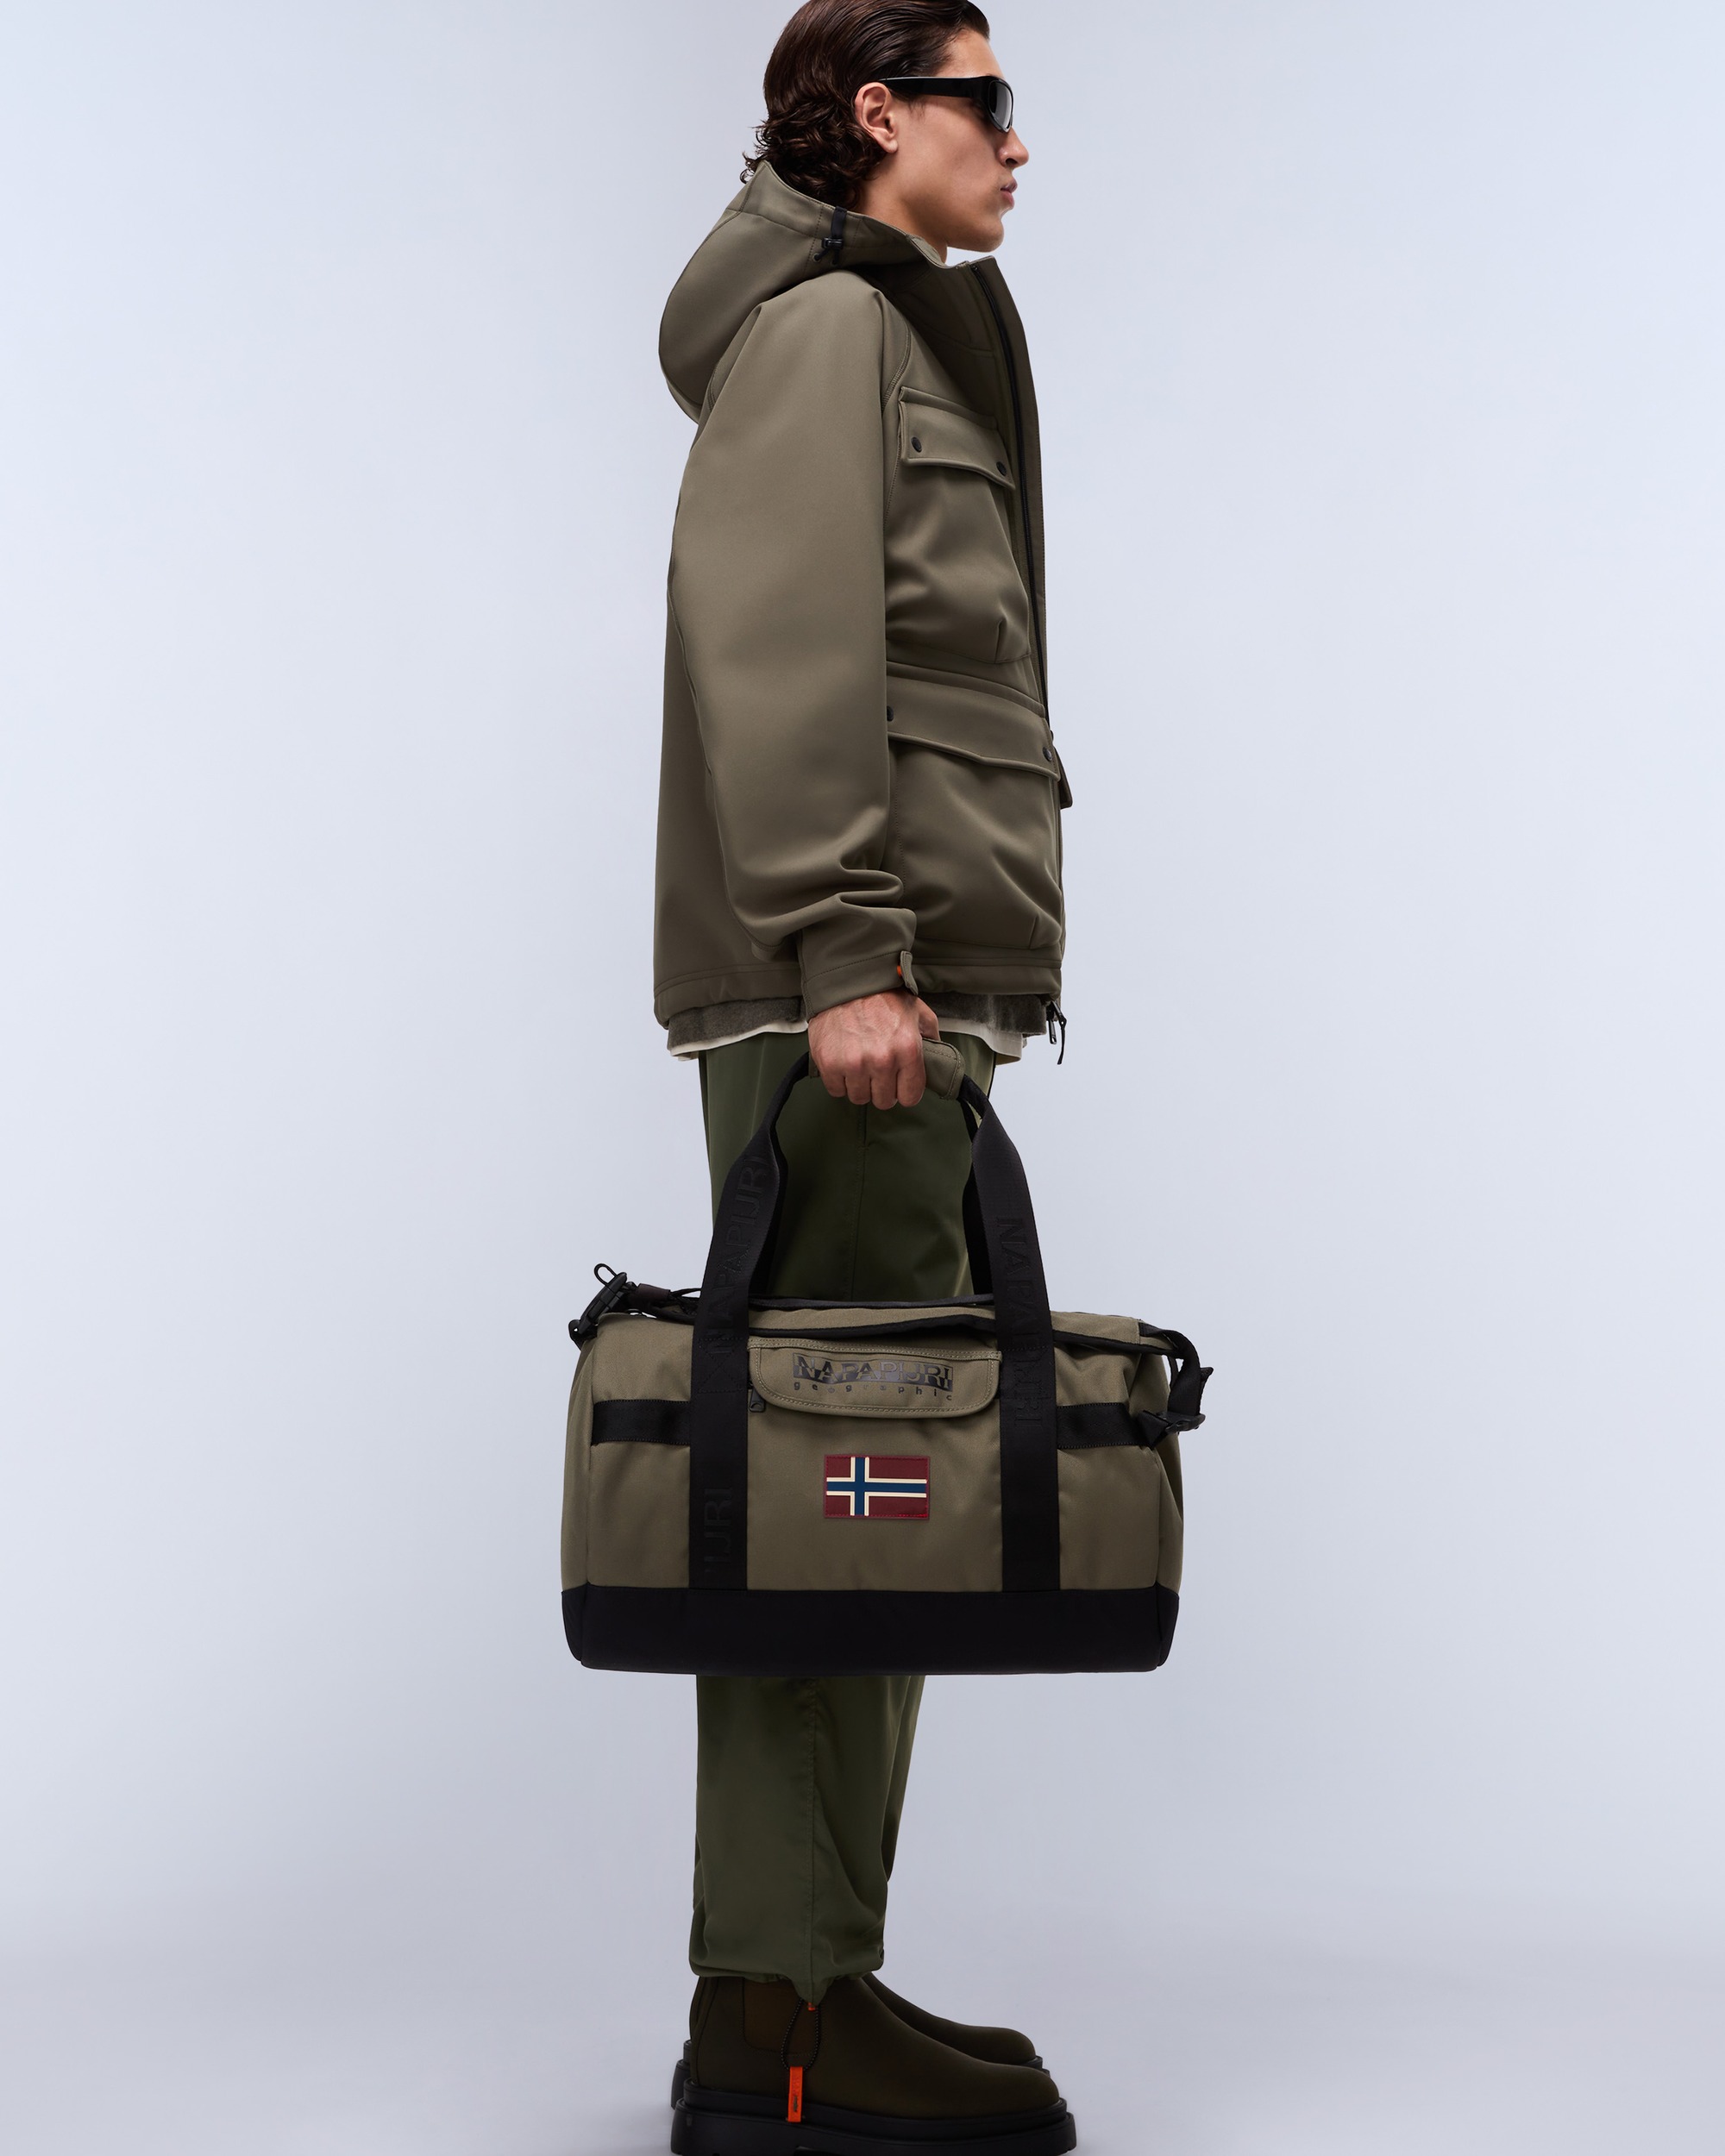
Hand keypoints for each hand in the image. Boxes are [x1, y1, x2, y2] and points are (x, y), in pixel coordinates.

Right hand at [808, 991, 939, 1108]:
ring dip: (860, 1085)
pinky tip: (843, 1065)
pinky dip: (839, 1081)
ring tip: (859, 1066)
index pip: (910, 1096)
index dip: (905, 1091)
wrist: (846, 979)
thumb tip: (938, 1058)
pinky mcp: (829, 1063)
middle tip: (877, 1072)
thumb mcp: (917, 1012)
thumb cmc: (883, 996)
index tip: (899, 1084)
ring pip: (859, 1097)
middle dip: (882, 1089)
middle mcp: (882, 1060)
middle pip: (884, 1100)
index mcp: (908, 1050)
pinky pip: (836, 1090)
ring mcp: (854, 1063)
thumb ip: (931, 1037)